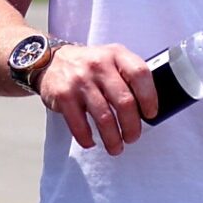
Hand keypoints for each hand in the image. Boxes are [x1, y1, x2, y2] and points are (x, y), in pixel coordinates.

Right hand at [36, 44, 157, 154]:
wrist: (52, 61)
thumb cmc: (91, 65)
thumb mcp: (112, 59)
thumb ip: (129, 75)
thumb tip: (149, 108)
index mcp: (116, 54)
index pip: (140, 74)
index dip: (150, 97)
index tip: (150, 114)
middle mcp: (99, 65)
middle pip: (125, 102)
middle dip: (132, 126)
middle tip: (133, 137)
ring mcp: (80, 80)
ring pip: (104, 118)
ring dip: (113, 139)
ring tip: (116, 147)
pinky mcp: (64, 96)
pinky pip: (80, 125)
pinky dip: (87, 139)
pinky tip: (92, 142)